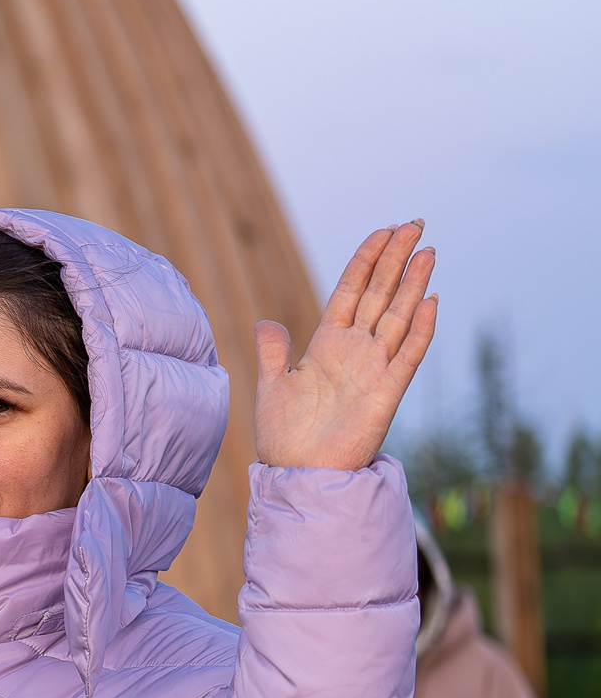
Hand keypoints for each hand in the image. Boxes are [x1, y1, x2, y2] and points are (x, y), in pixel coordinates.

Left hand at [254, 221, 437, 469]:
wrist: (298, 474)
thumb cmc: (285, 437)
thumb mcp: (271, 385)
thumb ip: (272, 353)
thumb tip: (267, 321)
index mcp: (326, 345)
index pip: (351, 291)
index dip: (367, 261)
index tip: (383, 232)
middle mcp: (354, 351)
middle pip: (380, 294)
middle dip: (396, 259)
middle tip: (415, 223)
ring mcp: (374, 369)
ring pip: (398, 316)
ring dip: (414, 284)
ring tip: (428, 249)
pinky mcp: (387, 392)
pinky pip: (407, 355)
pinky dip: (419, 329)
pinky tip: (430, 300)